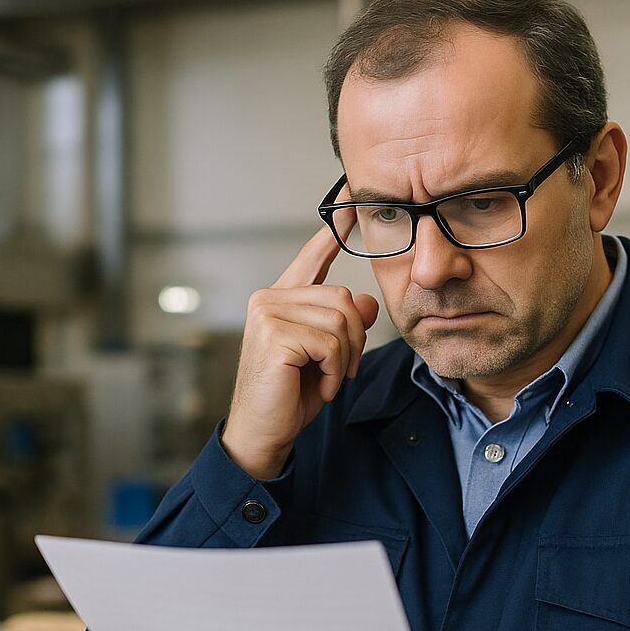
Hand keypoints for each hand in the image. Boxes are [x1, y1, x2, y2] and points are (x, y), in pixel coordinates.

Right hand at [221, 217, 379, 478]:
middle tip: (339, 372)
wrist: (263, 433)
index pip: (313, 256)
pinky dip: (334, 371)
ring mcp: (268, 312)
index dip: (334, 228)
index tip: (349, 197)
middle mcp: (269, 298)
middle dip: (354, 341)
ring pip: (341, 321)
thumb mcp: (327, 358)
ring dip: (343, 360)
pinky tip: (317, 386)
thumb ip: (345, 326)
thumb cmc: (290, 397)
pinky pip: (331, 342)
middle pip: (343, 299)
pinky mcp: (274, 333)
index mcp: (281, 299)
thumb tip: (366, 301)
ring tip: (324, 380)